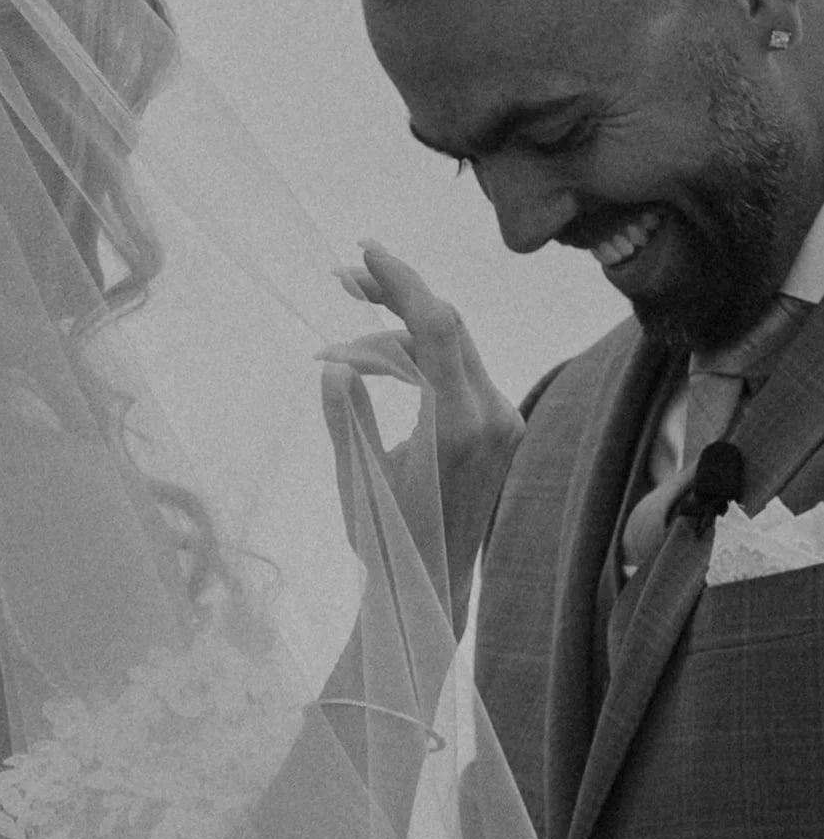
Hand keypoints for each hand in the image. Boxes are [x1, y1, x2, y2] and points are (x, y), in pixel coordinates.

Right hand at [316, 242, 521, 640]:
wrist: (432, 587)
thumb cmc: (387, 541)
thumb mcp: (356, 477)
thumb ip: (347, 416)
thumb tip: (336, 364)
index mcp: (456, 427)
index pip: (435, 328)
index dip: (401, 281)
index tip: (367, 251)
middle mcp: (491, 417)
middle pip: (446, 327)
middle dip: (395, 298)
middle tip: (343, 279)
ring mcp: (502, 422)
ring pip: (451, 347)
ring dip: (400, 334)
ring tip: (345, 337)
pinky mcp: (501, 428)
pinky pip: (459, 372)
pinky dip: (419, 360)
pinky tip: (379, 364)